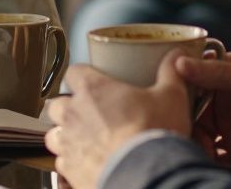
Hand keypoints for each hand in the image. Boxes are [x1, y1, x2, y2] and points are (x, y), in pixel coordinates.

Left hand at [45, 52, 192, 188]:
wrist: (146, 175)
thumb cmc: (153, 133)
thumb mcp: (171, 97)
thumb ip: (171, 74)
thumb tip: (177, 56)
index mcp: (93, 89)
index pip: (73, 72)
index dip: (82, 77)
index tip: (93, 83)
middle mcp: (73, 114)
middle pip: (57, 104)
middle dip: (68, 108)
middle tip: (89, 114)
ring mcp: (68, 143)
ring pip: (53, 135)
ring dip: (65, 135)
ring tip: (84, 140)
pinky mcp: (70, 170)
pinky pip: (61, 163)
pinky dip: (71, 162)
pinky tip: (87, 163)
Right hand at [176, 51, 230, 167]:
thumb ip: (219, 72)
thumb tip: (181, 63)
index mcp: (226, 74)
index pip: (194, 76)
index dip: (181, 84)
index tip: (171, 94)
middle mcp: (223, 98)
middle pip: (191, 105)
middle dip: (184, 115)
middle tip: (181, 124)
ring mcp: (227, 123)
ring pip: (197, 129)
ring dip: (193, 137)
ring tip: (202, 145)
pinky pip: (210, 150)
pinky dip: (205, 154)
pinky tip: (211, 154)